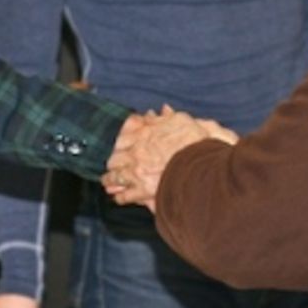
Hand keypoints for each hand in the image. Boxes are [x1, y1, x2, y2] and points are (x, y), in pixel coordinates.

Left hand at [103, 107, 237, 209]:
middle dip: (112, 162)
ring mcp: (137, 172)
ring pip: (115, 177)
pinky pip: (125, 195)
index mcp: (143, 134)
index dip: (118, 143)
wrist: (199, 165)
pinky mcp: (143, 190)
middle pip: (114, 158)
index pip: (121, 137)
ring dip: (111, 179)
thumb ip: (166, 118)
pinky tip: (119, 197)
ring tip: (107, 182)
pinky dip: (121, 196)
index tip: (117, 146)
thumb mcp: (180, 120)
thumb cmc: (193, 142)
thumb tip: (162, 110)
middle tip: (111, 165)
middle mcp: (136, 153)